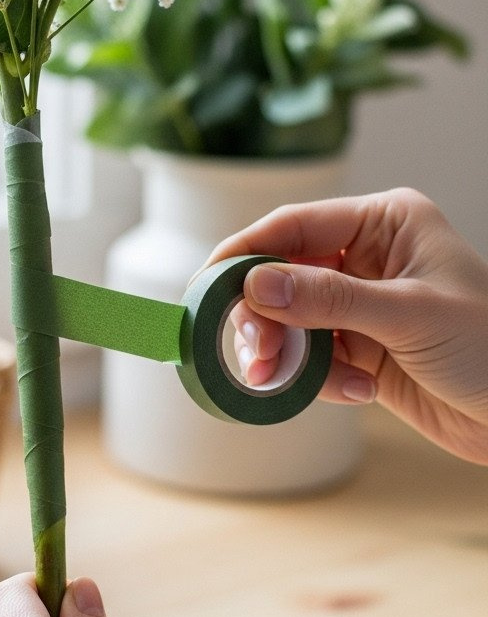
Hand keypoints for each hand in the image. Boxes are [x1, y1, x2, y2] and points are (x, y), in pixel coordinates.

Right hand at [205, 188, 487, 463]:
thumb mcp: (409, 316)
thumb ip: (329, 300)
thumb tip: (255, 284)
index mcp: (386, 223)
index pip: (294, 226)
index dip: (245, 255)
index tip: (207, 288)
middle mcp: (369, 257)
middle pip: (281, 276)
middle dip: (264, 319)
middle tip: (255, 357)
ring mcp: (362, 305)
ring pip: (290, 323)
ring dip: (288, 356)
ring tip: (289, 384)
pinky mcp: (362, 351)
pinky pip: (312, 358)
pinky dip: (320, 380)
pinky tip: (358, 393)